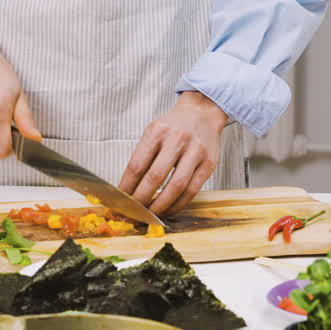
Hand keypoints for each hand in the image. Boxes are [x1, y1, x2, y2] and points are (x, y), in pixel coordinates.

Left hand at [119, 91, 228, 216]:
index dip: (127, 187)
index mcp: (157, 131)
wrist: (202, 114)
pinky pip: (192, 190)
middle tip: (134, 213)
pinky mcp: (209, 163)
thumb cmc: (173, 127)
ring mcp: (195, 151)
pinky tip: (169, 209)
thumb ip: (142, 157)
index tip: (121, 201)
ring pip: (176, 187)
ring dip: (161, 206)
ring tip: (151, 215)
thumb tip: (127, 189)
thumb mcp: (153, 132)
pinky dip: (178, 204)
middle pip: (155, 177)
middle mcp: (177, 139)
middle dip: (142, 200)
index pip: (137, 165)